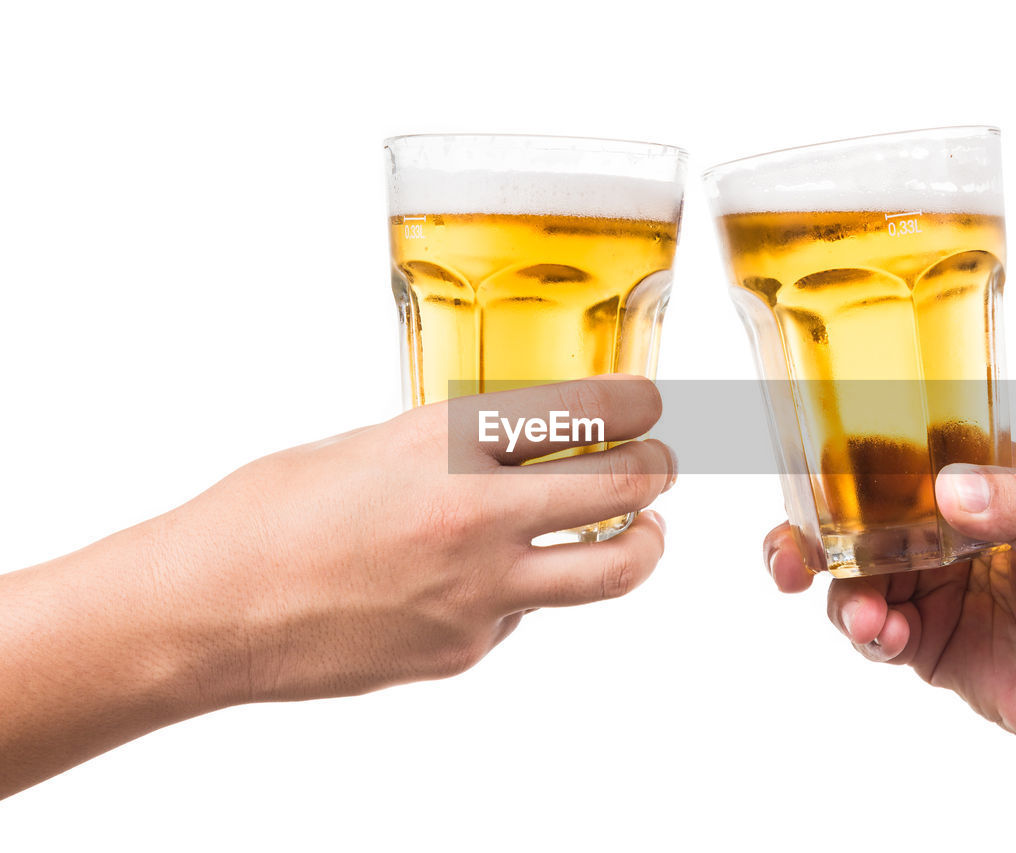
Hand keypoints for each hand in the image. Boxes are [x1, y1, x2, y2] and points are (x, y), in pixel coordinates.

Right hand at [174, 374, 675, 702]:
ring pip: (613, 569)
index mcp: (447, 445)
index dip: (638, 404)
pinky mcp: (469, 649)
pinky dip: (531, 592)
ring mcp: (480, 593)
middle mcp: (478, 516)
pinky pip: (531, 614)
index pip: (584, 410)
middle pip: (625, 486)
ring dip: (643, 543)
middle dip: (660, 469)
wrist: (209, 612)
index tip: (651, 403)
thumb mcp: (372, 446)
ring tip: (644, 531)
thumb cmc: (270, 516)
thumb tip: (522, 450)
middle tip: (662, 463)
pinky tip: (488, 579)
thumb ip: (455, 448)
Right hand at [765, 445, 1015, 751]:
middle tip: (790, 560)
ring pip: (854, 577)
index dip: (851, 463)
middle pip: (858, 519)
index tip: (814, 477)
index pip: (904, 455)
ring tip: (866, 620)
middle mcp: (945, 527)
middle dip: (813, 536)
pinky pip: (873, 629)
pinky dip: (868, 633)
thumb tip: (952, 487)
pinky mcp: (923, 638)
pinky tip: (888, 639)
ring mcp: (929, 583)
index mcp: (983, 482)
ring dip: (843, 596)